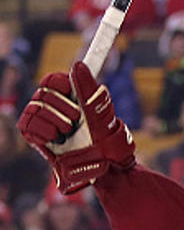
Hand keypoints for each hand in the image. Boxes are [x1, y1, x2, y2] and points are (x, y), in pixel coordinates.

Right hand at [17, 61, 134, 192]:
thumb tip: (78, 64)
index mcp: (69, 98)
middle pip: (43, 93)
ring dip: (55, 121)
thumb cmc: (107, 137)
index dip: (60, 83)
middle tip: (76, 119)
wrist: (108, 165)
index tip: (72, 91)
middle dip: (62, 107)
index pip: (52, 80)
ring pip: (34, 109)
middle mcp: (54, 109)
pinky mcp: (36, 139)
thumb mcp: (100, 110)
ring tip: (68, 132)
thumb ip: (88, 88)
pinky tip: (56, 139)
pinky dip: (44, 131)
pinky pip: (28, 126)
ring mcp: (44, 123)